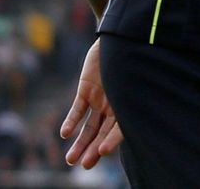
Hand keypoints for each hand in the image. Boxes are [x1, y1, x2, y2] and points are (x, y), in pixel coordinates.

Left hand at [60, 39, 122, 168]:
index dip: (113, 139)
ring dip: (80, 142)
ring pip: (88, 126)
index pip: (121, 127)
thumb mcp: (130, 74)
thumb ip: (130, 91)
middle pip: (103, 131)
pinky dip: (71, 121)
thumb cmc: (130, 54)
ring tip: (70, 159)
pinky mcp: (85, 90)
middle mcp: (114, 104)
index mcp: (129, 102)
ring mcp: (99, 98)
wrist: (117, 35)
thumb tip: (134, 110)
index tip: (103, 151)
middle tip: (84, 165)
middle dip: (93, 148)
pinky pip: (77, 109)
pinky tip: (65, 134)